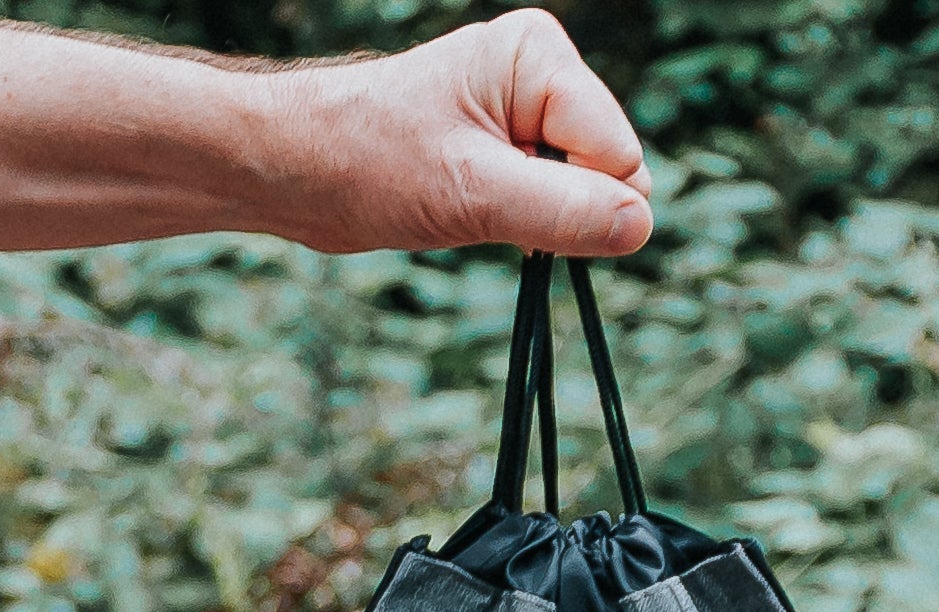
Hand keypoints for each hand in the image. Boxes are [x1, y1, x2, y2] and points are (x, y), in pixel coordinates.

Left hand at [256, 10, 652, 256]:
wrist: (297, 168)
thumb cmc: (369, 163)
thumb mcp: (474, 194)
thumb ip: (565, 212)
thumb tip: (641, 226)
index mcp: (539, 58)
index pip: (617, 154)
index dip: (578, 200)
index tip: (506, 200)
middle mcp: (541, 77)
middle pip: (608, 173)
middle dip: (560, 209)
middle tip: (483, 202)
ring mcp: (528, 116)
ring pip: (584, 196)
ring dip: (537, 221)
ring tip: (468, 201)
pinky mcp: (510, 152)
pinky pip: (554, 205)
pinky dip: (522, 225)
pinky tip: (471, 209)